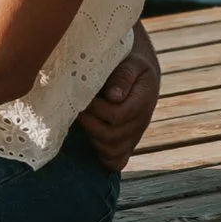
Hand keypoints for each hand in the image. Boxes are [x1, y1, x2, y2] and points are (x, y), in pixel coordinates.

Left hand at [75, 21, 160, 172]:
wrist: (139, 69)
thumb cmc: (130, 60)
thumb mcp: (130, 60)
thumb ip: (123, 76)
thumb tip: (113, 97)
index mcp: (144, 99)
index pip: (117, 115)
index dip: (96, 109)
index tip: (82, 96)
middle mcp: (141, 121)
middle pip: (111, 136)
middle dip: (89, 123)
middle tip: (76, 108)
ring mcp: (134, 135)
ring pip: (112, 152)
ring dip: (92, 138)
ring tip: (83, 119)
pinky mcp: (127, 143)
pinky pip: (117, 161)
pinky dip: (102, 156)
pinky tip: (92, 139)